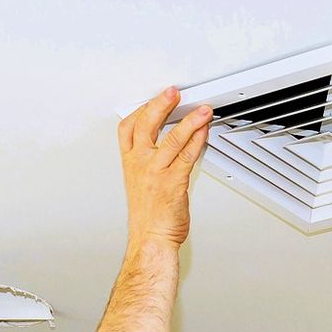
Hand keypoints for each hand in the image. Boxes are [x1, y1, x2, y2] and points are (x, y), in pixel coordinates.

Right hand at [118, 87, 211, 246]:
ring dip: (190, 120)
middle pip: (146, 125)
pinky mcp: (173, 182)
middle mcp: (140, 164)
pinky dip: (198, 140)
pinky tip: (204, 131)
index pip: (127, 128)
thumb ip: (151, 162)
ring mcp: (156, 172)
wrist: (151, 238)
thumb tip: (170, 144)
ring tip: (202, 109)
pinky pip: (187, 155)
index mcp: (130, 163)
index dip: (140, 110)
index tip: (153, 98)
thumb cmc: (148, 217)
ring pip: (172, 138)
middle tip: (174, 92)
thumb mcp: (140, 183)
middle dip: (161, 104)